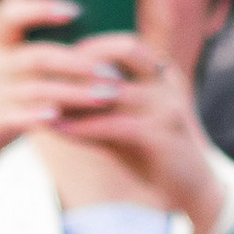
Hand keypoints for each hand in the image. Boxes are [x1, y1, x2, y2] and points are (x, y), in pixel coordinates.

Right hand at [0, 0, 113, 191]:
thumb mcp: (1, 79)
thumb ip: (30, 60)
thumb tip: (84, 42)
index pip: (12, 14)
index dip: (41, 8)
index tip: (76, 8)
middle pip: (38, 55)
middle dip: (80, 62)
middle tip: (113, 70)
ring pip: (37, 88)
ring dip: (77, 92)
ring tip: (108, 96)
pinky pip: (20, 117)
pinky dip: (44, 116)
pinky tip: (67, 118)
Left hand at [49, 32, 226, 233]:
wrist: (191, 189)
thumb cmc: (154, 152)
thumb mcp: (130, 120)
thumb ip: (103, 103)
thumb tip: (57, 91)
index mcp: (164, 74)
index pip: (126, 43)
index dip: (91, 45)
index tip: (57, 53)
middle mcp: (169, 83)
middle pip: (125, 50)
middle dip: (84, 57)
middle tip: (48, 69)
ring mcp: (166, 107)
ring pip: (113, 88)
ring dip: (74, 93)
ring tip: (41, 99)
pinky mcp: (160, 136)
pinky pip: (113, 124)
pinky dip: (82, 125)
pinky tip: (57, 128)